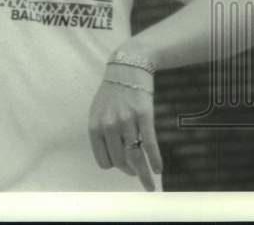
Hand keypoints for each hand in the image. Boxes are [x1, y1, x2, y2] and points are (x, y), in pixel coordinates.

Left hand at [88, 62, 162, 190]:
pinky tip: (158, 169)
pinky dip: (155, 160)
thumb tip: (111, 157)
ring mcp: (126, 120)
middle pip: (120, 161)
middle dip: (129, 172)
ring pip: (135, 156)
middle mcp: (109, 125)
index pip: (103, 160)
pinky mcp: (144, 115)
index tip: (122, 168)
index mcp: (94, 126)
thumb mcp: (98, 111)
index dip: (114, 167)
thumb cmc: (112, 92)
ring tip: (150, 186)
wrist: (128, 66)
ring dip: (144, 174)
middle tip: (137, 175)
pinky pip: (150, 144)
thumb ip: (101, 133)